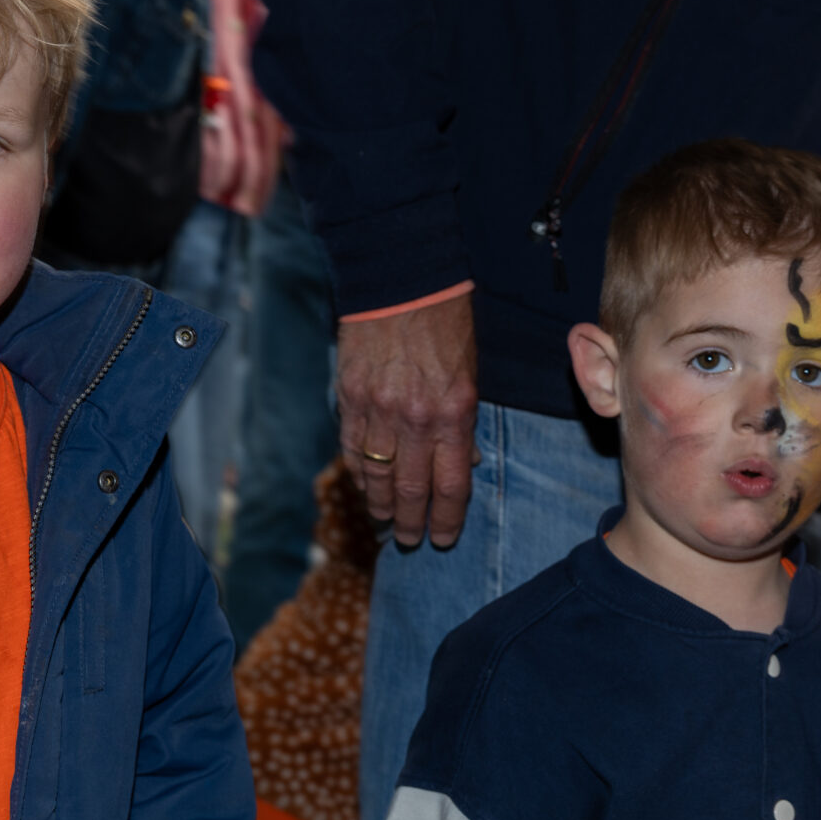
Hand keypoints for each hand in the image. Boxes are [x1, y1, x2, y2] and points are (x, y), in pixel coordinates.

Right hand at [337, 292, 478, 548]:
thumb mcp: (471, 372)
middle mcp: (415, 420)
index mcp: (454, 413)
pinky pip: (351, 447)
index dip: (447, 520)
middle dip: (412, 522)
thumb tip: (463, 461)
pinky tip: (362, 485)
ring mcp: (377, 410)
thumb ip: (463, 421)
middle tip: (411, 540)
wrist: (401, 279)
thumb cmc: (445, 321)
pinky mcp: (349, 397)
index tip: (443, 538)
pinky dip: (357, 471)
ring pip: (375, 475)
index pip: (451, 486)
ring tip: (384, 520)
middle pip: (410, 490)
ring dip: (379, 504)